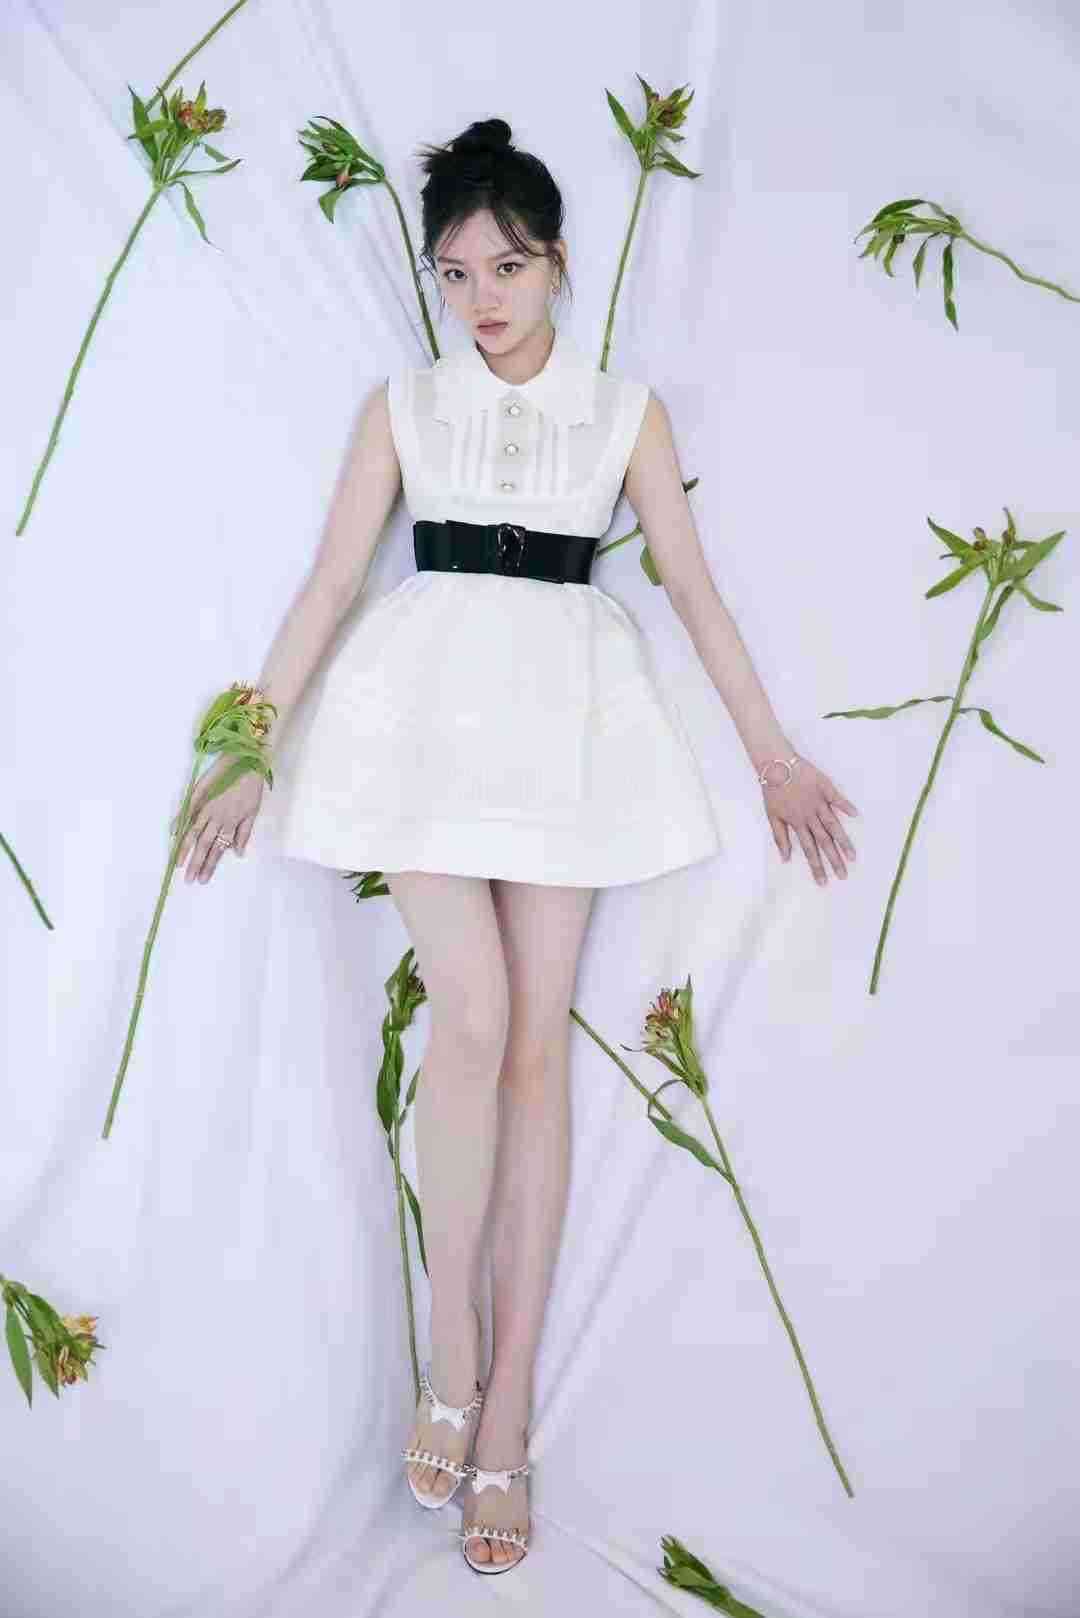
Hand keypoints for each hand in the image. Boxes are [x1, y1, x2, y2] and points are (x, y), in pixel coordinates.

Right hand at [174, 757, 264, 885]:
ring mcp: (207, 805)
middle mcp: (217, 817)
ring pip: (194, 831)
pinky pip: (187, 810)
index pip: (218, 849)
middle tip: (189, 880)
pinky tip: (173, 834)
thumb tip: (237, 853)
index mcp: (231, 822)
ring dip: (185, 848)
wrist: (246, 759)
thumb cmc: (251, 786)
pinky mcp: (199, 793)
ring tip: (177, 864)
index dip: (210, 864)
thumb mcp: (253, 811)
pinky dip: (179, 822)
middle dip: (196, 863)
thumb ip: (244, 833)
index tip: (203, 879)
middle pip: (205, 844)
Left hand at [758, 754, 858, 886]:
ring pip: (833, 825)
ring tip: (852, 856)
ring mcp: (819, 802)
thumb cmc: (773, 791)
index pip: (809, 850)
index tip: (823, 882)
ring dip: (843, 841)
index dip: (816, 866)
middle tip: (843, 876)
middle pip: (824, 842)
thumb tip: (785, 859)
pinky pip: (837, 798)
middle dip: (834, 861)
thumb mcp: (772, 816)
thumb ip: (780, 837)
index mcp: (797, 823)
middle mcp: (810, 815)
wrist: (776, 765)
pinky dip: (846, 806)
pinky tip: (856, 815)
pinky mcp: (825, 787)